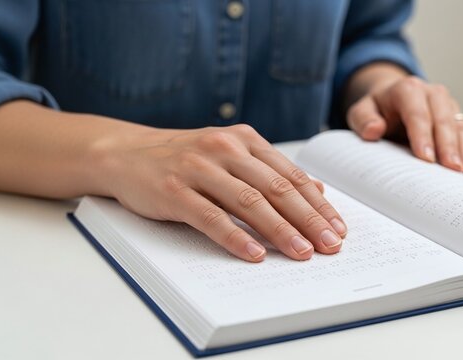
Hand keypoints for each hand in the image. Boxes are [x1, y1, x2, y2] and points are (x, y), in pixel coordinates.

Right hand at [102, 124, 346, 261]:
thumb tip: (317, 192)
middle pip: (277, 189)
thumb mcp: (230, 156)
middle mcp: (225, 149)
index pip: (291, 176)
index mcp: (244, 140)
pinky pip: (210, 217)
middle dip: (309, 220)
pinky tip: (255, 254)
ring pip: (249, 202)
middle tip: (330, 245)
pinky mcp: (174, 190)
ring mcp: (198, 168)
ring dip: (280, 230)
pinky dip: (235, 237)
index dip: (318, 205)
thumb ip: (270, 172)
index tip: (338, 229)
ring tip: (302, 253)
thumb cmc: (184, 159)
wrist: (124, 153)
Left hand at [345, 65, 462, 174]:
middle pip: (443, 120)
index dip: (422, 135)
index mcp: (408, 89)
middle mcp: (432, 94)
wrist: (392, 100)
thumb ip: (364, 119)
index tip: (426, 157)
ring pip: (460, 127)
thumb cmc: (377, 109)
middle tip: (453, 168)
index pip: (417, 113)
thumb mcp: (361, 111)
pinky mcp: (458, 118)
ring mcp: (448, 105)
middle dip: (449, 145)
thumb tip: (374, 130)